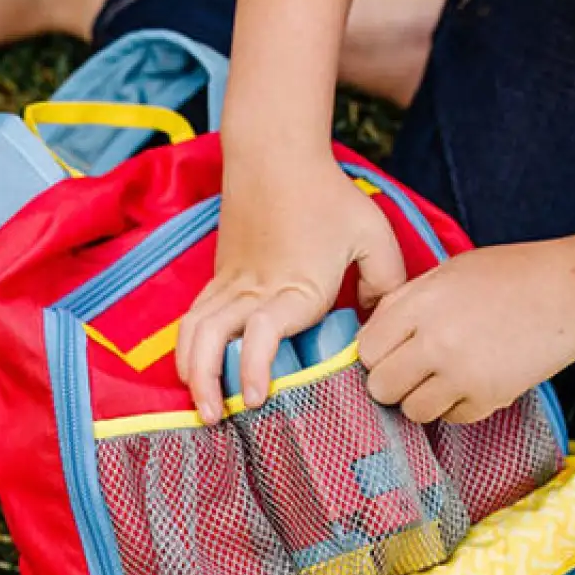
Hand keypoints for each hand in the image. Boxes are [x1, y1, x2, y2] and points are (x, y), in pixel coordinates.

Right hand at [176, 155, 405, 424]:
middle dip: (206, 383)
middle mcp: (252, 289)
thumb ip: (386, 283)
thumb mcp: (373, 235)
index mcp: (293, 286)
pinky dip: (188, 349)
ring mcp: (229, 283)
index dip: (253, 368)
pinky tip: (194, 371)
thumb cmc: (328, 195)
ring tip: (200, 404)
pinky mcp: (218, 276)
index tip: (256, 398)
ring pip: (192, 331)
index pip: (261, 333)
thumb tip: (378, 323)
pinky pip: (193, 318)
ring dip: (190, 370)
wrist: (276, 154)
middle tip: (215, 419)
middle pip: (209, 339)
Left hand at [357, 240, 574, 423]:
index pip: (366, 349)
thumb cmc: (510, 277)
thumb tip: (369, 335)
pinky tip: (471, 381)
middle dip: (390, 381)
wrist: (574, 295)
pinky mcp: (487, 399)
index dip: (375, 353)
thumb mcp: (447, 272)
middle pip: (381, 386)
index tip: (388, 350)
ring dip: (420, 398)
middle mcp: (435, 342)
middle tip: (410, 369)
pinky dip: (455, 407)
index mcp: (421, 305)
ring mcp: (461, 375)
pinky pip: (449, 419)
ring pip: (411, 410)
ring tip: (441, 377)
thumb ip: (404, 303)